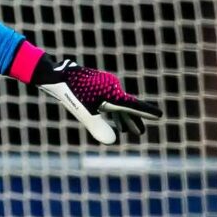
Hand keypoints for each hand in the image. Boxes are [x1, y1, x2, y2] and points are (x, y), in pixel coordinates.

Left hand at [36, 57, 162, 144]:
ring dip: (122, 119)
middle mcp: (113, 88)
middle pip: (127, 107)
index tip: (160, 115)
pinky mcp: (98, 85)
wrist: (56, 75)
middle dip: (133, 121)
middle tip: (140, 133)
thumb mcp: (84, 113)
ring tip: (126, 132)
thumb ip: (98, 128)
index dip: (146, 112)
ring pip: (118, 105)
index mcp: (113, 94)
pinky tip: (112, 120)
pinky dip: (113, 112)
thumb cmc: (70, 94)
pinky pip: (110, 101)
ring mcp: (106, 85)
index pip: (133, 106)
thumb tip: (112, 141)